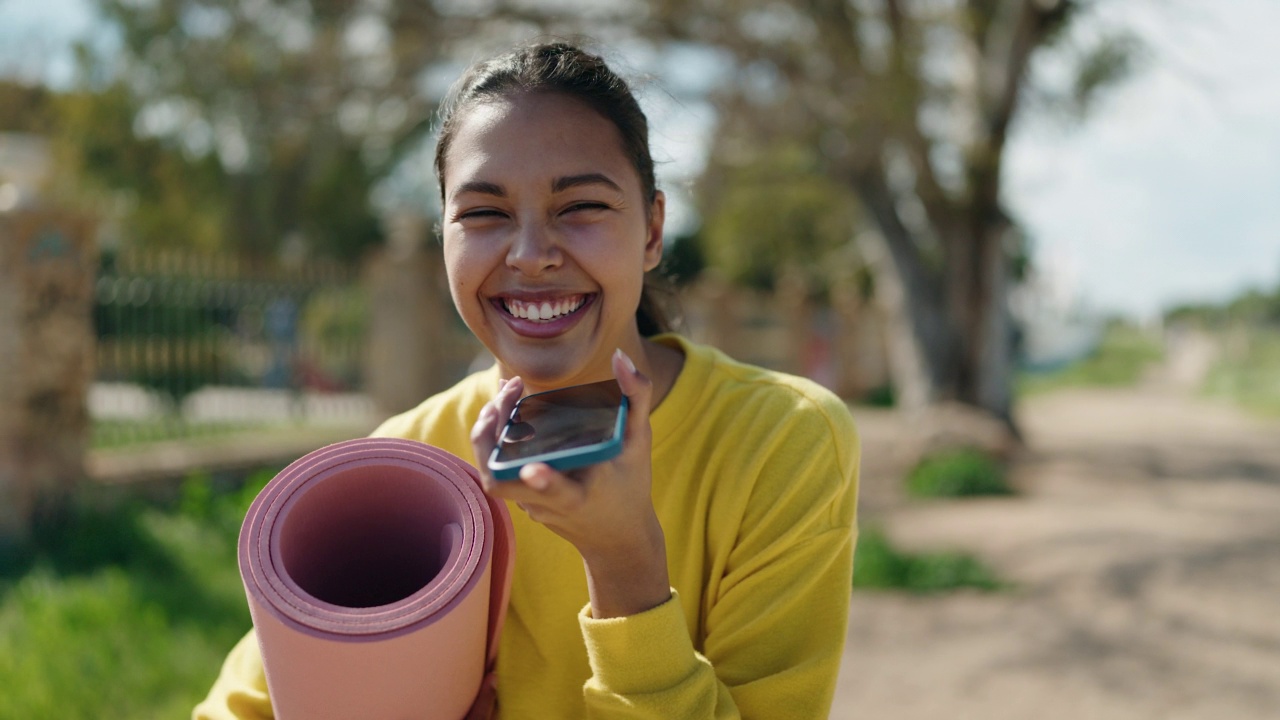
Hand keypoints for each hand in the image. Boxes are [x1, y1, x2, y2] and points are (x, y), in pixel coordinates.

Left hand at [471, 349, 670, 617]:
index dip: (545, 482)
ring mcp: (531, 506)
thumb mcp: (641, 441)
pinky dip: (495, 439)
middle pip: (501, 480)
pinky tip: (507, 409)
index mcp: (582, 495)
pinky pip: (498, 469)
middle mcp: (550, 505)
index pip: (560, 493)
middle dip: (491, 435)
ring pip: (492, 476)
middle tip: (508, 394)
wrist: (617, 538)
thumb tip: (621, 356)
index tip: (532, 469)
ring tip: (505, 395)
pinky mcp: (523, 503)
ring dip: (488, 432)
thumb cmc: (631, 485)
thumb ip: (637, 397)